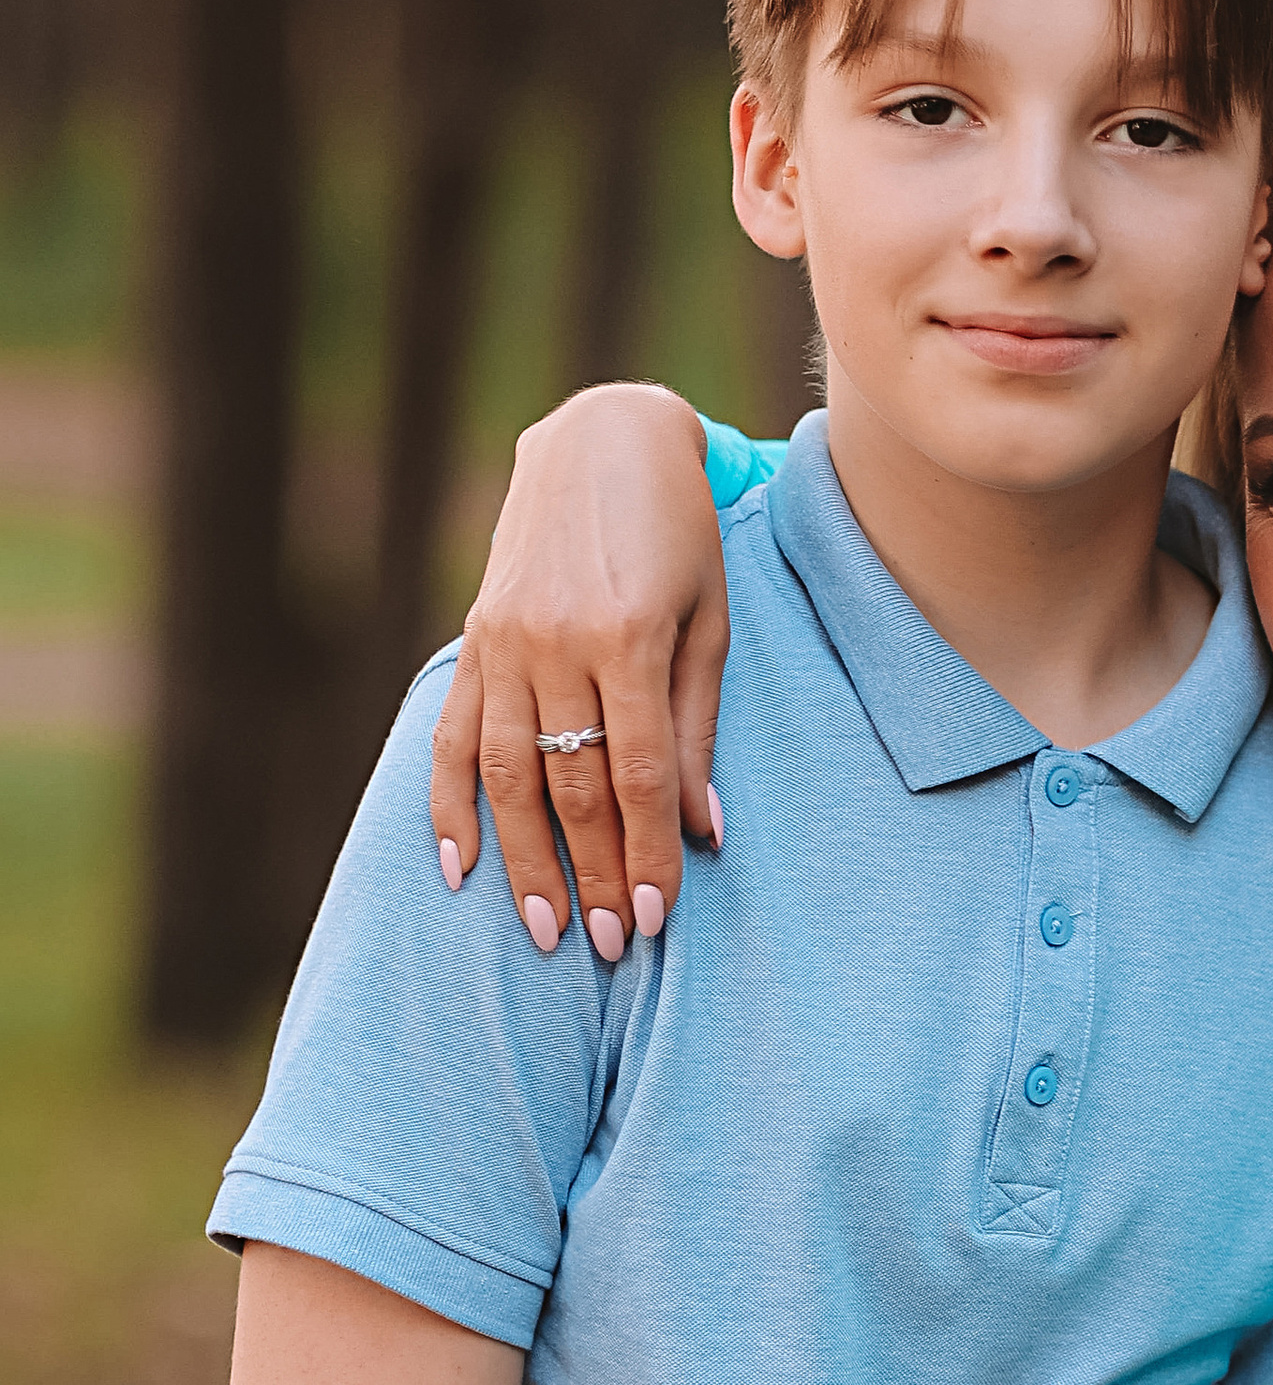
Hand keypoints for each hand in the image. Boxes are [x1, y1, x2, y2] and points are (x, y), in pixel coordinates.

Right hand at [428, 384, 729, 957]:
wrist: (604, 439)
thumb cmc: (680, 534)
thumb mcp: (710, 622)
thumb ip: (697, 728)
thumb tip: (702, 832)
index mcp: (628, 635)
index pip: (636, 774)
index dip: (646, 853)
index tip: (655, 919)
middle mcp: (556, 642)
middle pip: (571, 787)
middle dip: (592, 873)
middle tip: (606, 945)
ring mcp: (505, 640)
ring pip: (507, 774)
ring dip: (525, 861)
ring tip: (545, 928)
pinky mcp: (475, 638)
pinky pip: (454, 736)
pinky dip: (450, 805)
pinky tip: (457, 868)